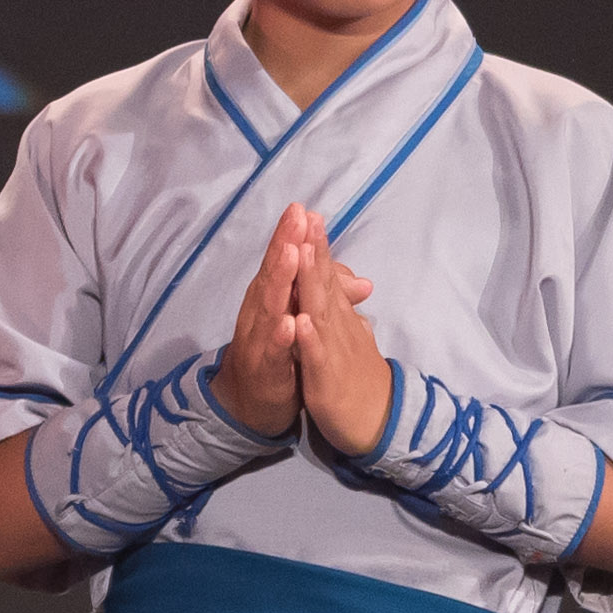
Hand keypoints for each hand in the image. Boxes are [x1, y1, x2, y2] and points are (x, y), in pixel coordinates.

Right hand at [211, 210, 320, 440]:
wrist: (251, 404)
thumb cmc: (279, 355)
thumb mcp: (304, 323)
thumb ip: (328, 300)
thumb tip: (362, 282)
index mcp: (272, 298)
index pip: (283, 262)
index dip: (293, 236)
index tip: (305, 209)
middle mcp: (261, 312)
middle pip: (274, 273)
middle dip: (285, 245)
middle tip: (296, 217)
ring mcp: (259, 339)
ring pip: (270, 306)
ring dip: (281, 280)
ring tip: (293, 254)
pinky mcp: (264, 368)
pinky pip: (272, 351)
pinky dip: (280, 336)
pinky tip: (288, 323)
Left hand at [290, 235, 389, 455]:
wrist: (380, 424)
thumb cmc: (363, 382)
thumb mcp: (354, 341)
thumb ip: (351, 313)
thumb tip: (355, 288)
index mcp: (341, 320)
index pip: (328, 278)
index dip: (318, 247)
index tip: (308, 214)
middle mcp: (340, 328)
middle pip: (326, 285)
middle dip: (315, 250)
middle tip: (307, 216)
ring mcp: (335, 352)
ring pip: (322, 312)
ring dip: (314, 282)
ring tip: (305, 251)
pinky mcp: (327, 379)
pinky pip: (317, 356)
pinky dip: (310, 338)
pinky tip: (302, 320)